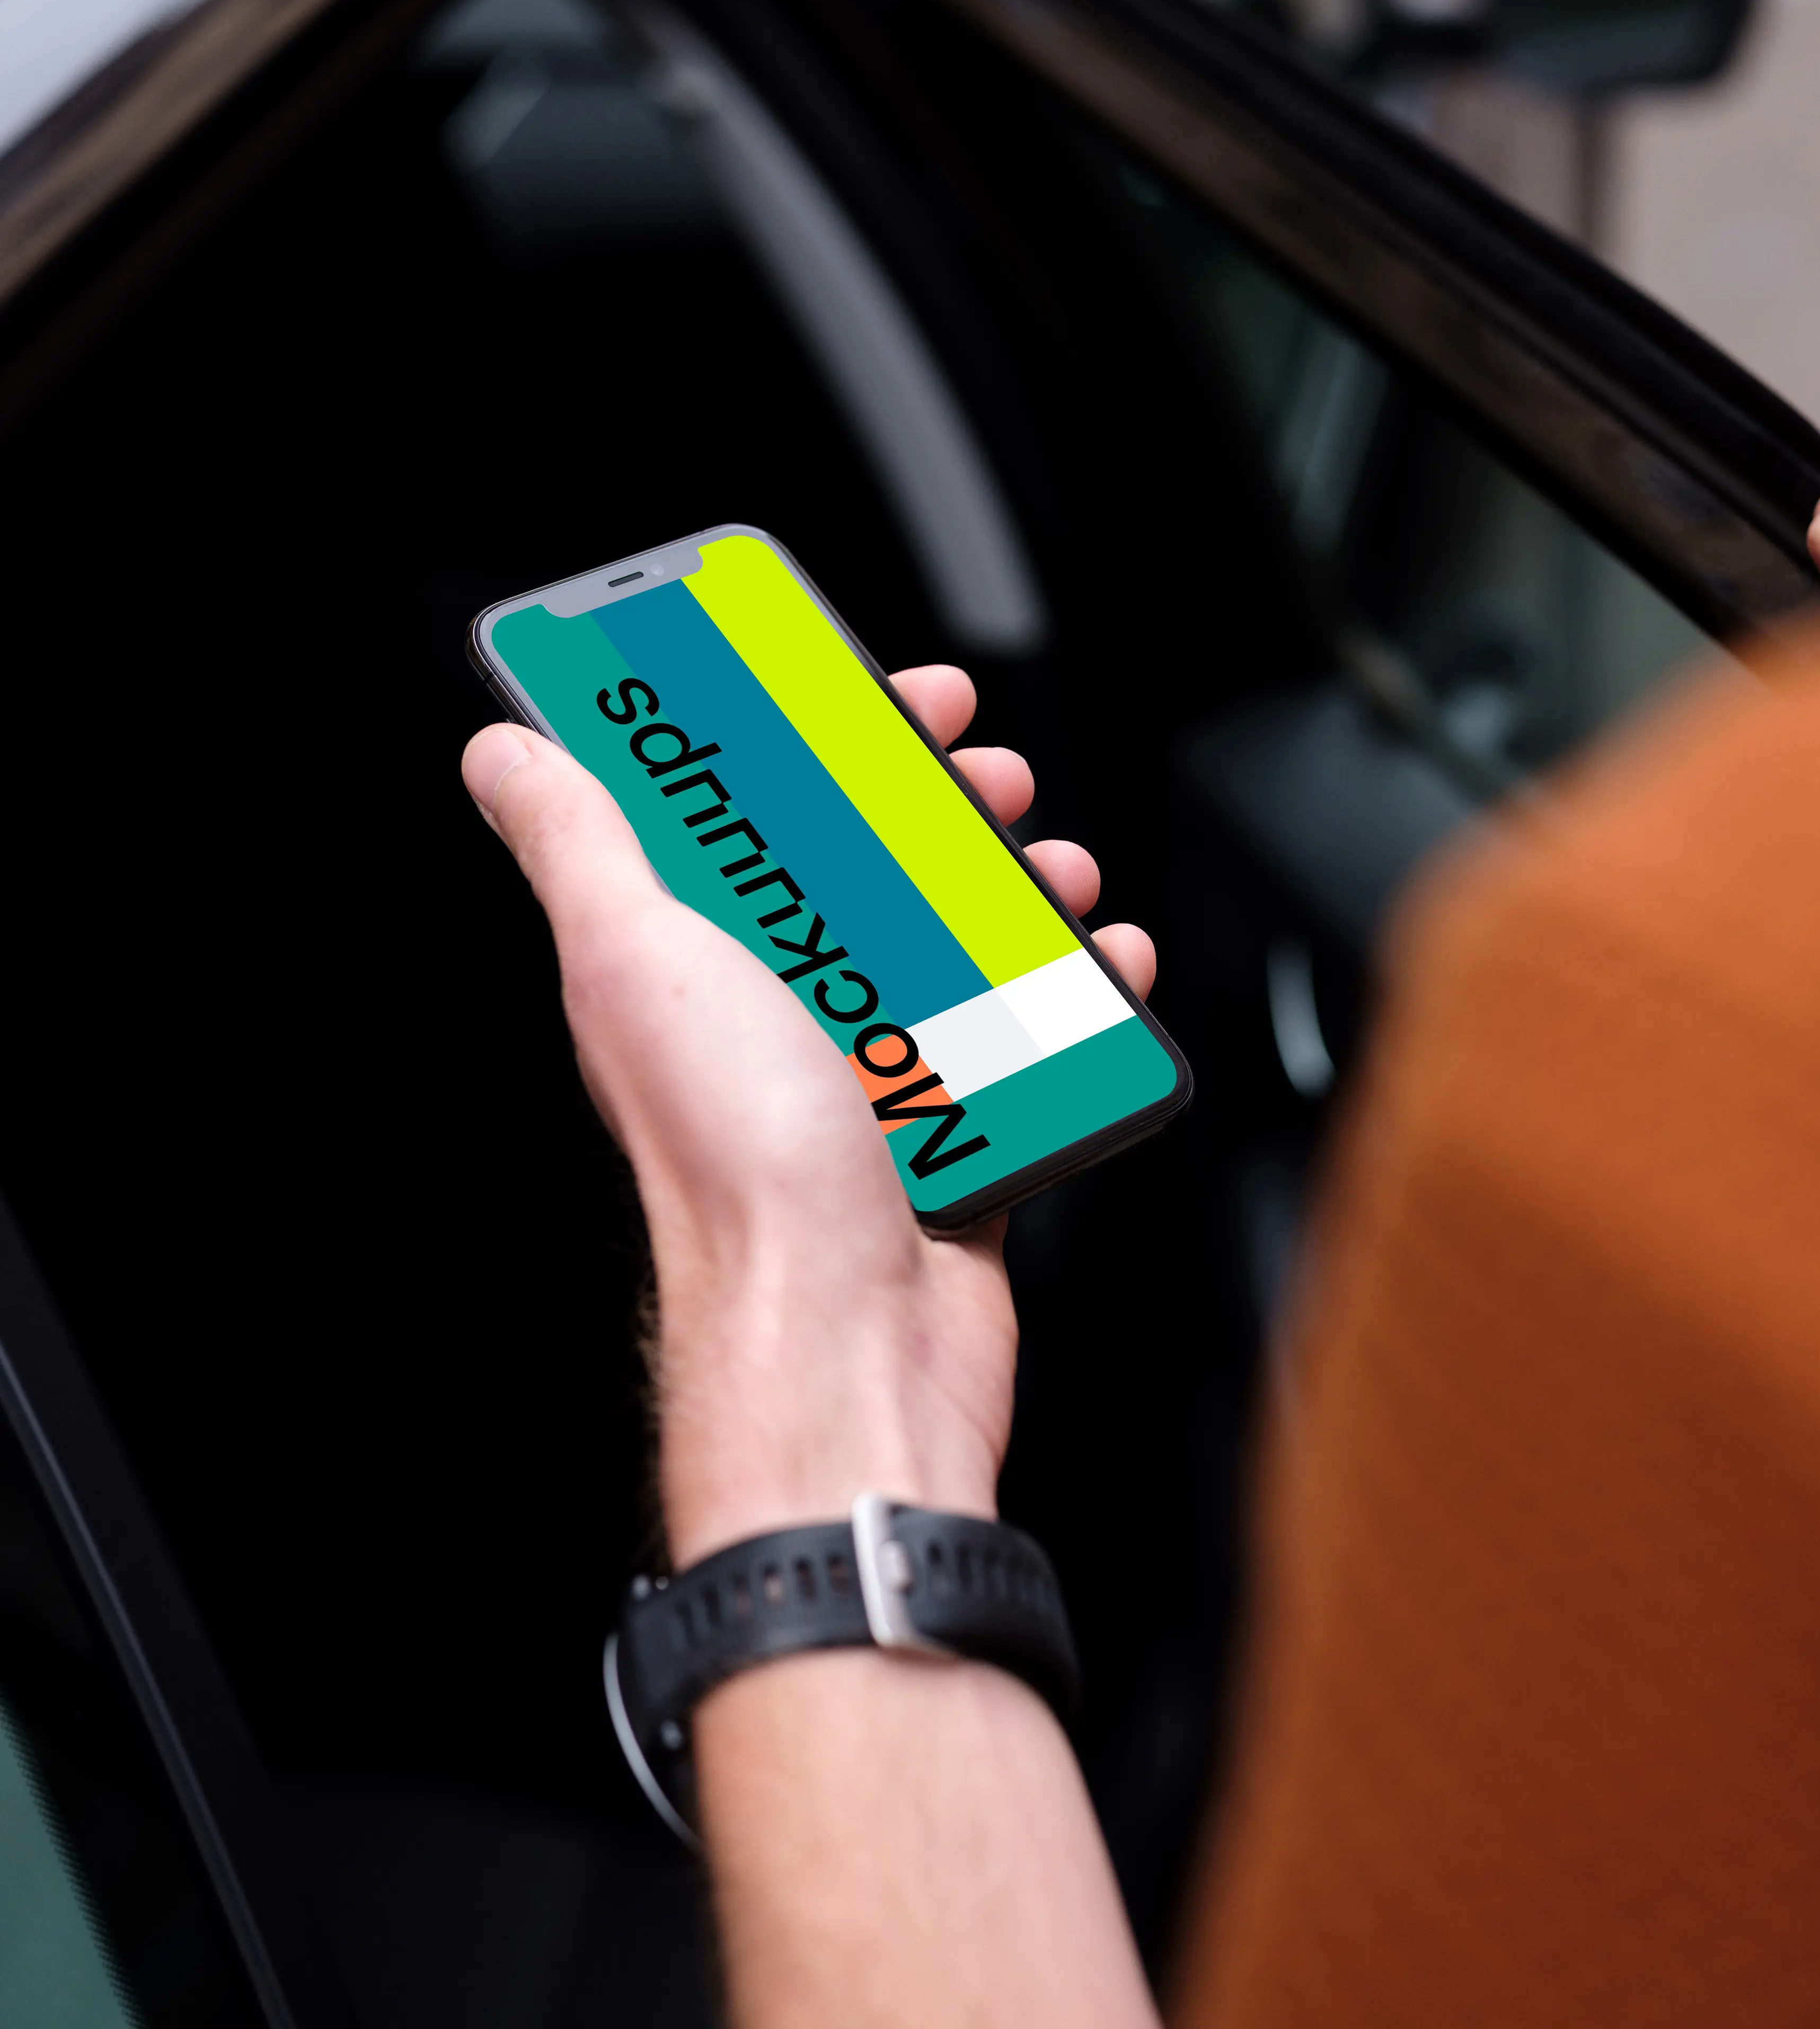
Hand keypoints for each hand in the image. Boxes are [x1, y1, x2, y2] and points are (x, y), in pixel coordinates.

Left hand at [460, 665, 1155, 1567]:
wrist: (843, 1337)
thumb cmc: (740, 1166)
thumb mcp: (636, 960)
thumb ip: (579, 842)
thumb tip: (508, 751)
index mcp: (691, 966)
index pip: (743, 814)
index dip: (807, 734)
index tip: (877, 691)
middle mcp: (775, 1018)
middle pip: (867, 870)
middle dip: (941, 803)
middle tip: (988, 778)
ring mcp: (868, 1079)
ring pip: (957, 950)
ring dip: (1018, 891)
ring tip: (1055, 873)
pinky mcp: (951, 1138)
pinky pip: (1025, 1047)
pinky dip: (1076, 997)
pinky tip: (1103, 965)